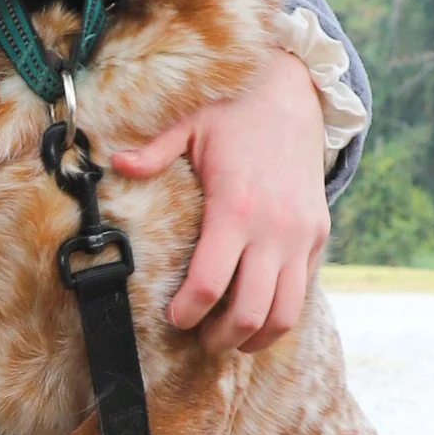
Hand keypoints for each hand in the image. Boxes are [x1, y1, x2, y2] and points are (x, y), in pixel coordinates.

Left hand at [112, 51, 330, 353]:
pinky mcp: (318, 237)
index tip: (173, 317)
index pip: (209, 283)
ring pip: (284, 314)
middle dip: (220, 338)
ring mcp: (301, 237)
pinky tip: (255, 313)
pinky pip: (302, 292)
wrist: (295, 95)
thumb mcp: (191, 125)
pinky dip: (279, 313)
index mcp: (235, 207)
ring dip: (255, 336)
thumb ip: (154, 151)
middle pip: (249, 312)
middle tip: (200, 339)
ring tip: (230, 338)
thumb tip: (115, 163)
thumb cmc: (235, 112)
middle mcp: (273, 229)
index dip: (187, 312)